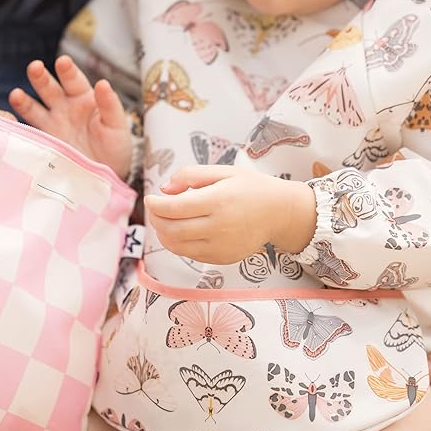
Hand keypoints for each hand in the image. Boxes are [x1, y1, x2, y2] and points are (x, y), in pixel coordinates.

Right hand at [9, 56, 131, 178]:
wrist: (106, 176)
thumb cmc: (116, 147)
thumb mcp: (117, 126)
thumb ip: (110, 106)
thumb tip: (103, 83)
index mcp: (84, 99)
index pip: (74, 80)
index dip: (67, 71)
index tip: (62, 62)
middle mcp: (65, 107)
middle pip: (49, 88)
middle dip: (41, 77)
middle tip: (35, 67)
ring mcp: (53, 124)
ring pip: (34, 107)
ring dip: (24, 100)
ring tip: (16, 94)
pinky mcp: (44, 142)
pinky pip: (29, 131)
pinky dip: (19, 125)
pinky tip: (9, 121)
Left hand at [143, 165, 315, 264]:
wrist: (280, 213)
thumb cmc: (251, 188)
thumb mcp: (224, 171)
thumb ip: (191, 175)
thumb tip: (164, 189)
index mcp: (218, 201)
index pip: (174, 208)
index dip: (155, 205)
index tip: (150, 198)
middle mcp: (218, 227)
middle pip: (171, 229)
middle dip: (156, 219)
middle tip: (155, 209)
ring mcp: (220, 246)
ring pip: (177, 246)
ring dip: (163, 233)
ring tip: (165, 220)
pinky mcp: (222, 259)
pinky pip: (190, 254)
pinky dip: (178, 243)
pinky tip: (182, 230)